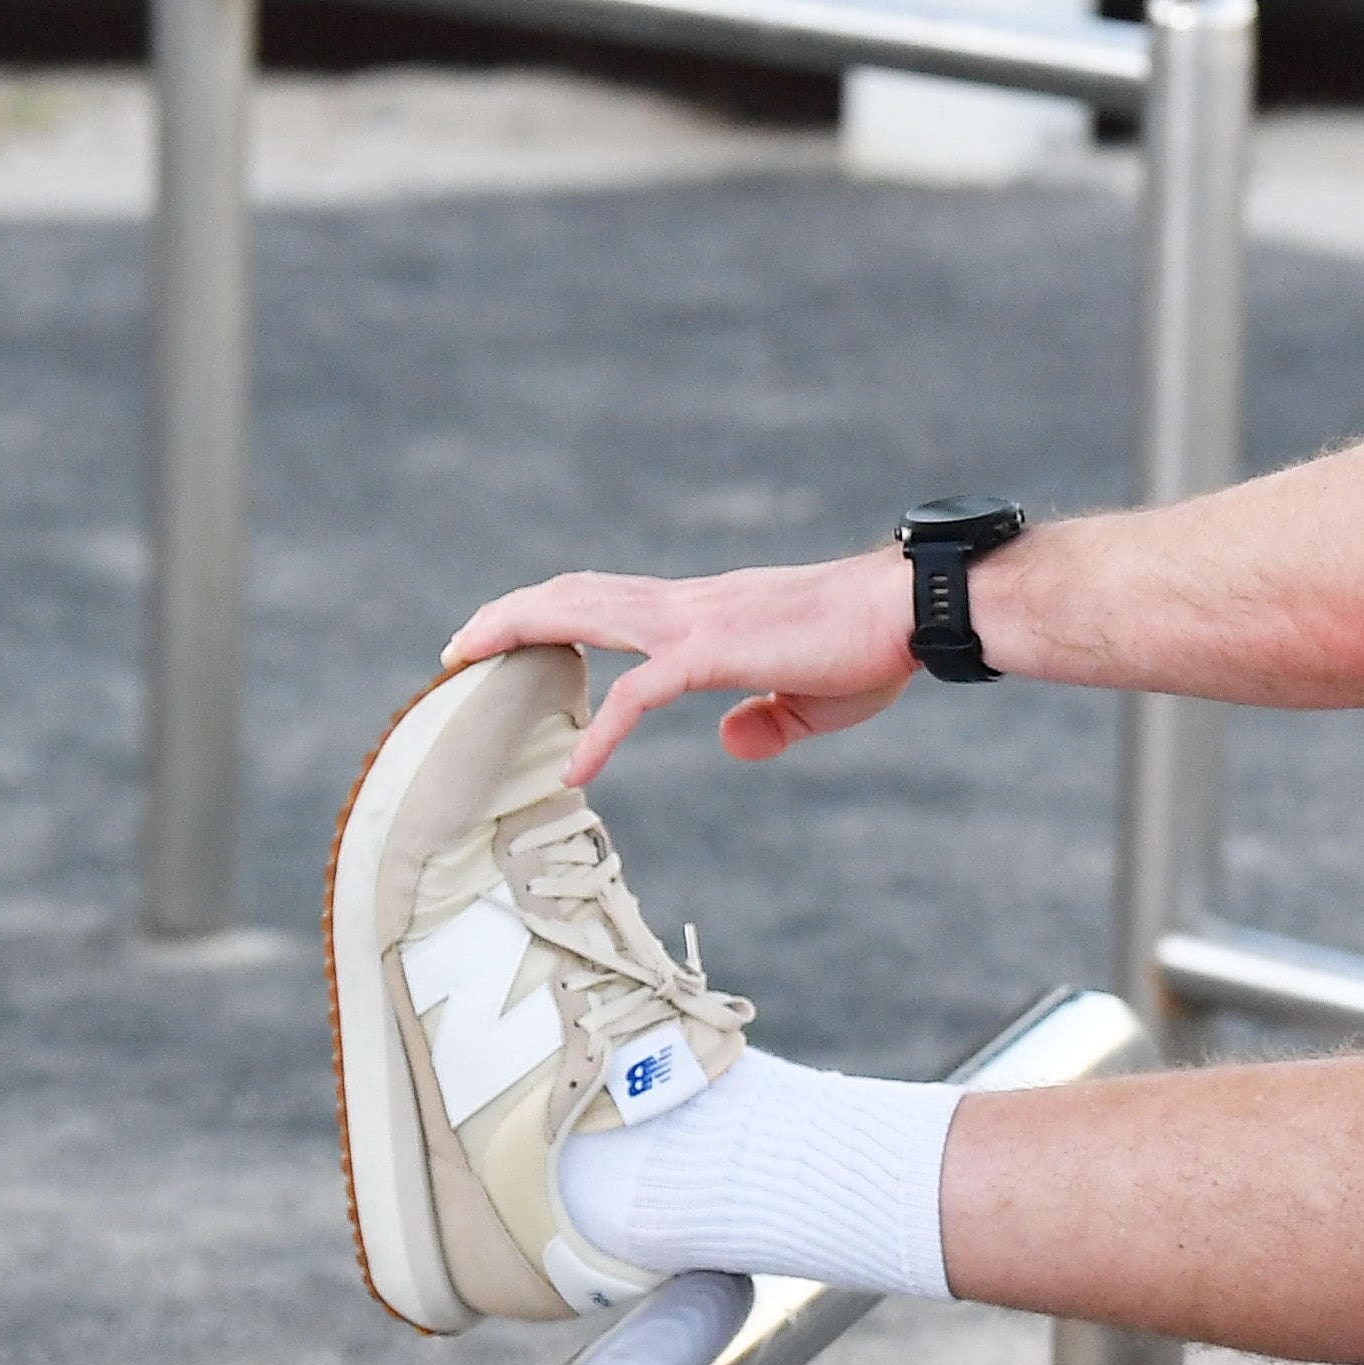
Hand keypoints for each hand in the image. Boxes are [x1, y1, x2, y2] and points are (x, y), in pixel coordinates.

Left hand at [443, 554, 917, 779]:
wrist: (910, 612)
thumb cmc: (871, 648)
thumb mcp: (809, 700)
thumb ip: (766, 722)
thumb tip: (730, 743)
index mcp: (705, 612)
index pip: (609, 598)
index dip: (554, 612)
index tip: (510, 638)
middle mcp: (688, 606)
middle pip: (575, 595)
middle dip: (508, 616)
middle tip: (453, 650)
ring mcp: (697, 624)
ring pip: (583, 615)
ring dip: (518, 634)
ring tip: (463, 664)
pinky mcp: (716, 654)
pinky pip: (640, 695)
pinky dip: (601, 731)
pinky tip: (575, 769)